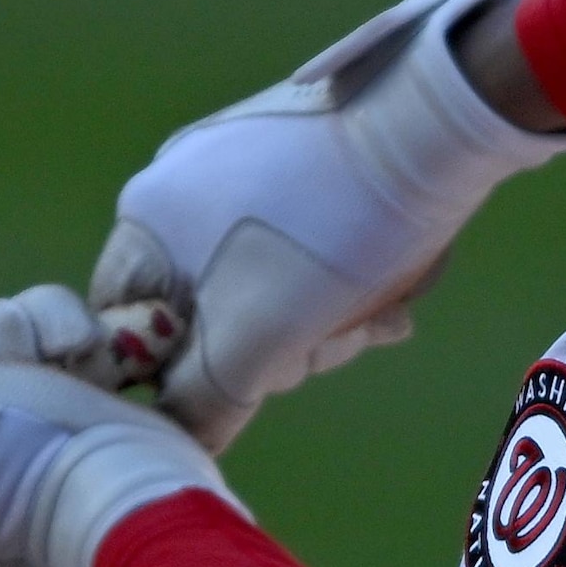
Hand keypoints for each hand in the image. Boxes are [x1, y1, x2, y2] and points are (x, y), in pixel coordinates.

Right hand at [92, 0, 565, 449]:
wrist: (435, 124)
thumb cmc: (335, 236)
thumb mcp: (258, 341)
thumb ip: (201, 403)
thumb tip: (175, 442)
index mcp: (144, 218)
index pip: (129, 333)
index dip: (187, 374)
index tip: (252, 372)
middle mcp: (176, 180)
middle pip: (203, 313)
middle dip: (277, 345)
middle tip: (332, 337)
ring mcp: (239, 157)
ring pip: (264, 283)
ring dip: (323, 316)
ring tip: (379, 308)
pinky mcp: (300, 148)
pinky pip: (303, 240)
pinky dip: (345, 274)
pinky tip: (392, 283)